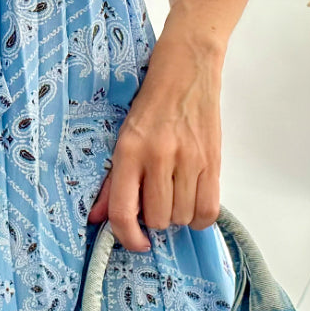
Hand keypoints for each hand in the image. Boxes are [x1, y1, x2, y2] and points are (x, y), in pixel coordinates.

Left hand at [88, 25, 223, 251]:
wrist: (186, 67)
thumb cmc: (152, 102)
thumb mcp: (123, 138)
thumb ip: (112, 181)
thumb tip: (97, 217)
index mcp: (129, 152)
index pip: (124, 211)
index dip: (128, 237)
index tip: (136, 243)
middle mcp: (158, 157)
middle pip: (158, 219)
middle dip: (156, 221)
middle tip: (155, 203)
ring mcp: (188, 159)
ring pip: (183, 216)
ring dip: (178, 216)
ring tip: (174, 196)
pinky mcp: (212, 159)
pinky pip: (209, 208)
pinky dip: (200, 216)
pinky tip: (192, 204)